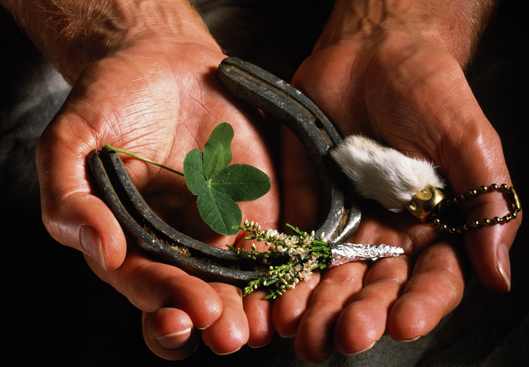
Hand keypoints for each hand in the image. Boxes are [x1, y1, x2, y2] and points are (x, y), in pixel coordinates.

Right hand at [36, 38, 279, 358]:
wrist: (165, 62)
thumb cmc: (112, 99)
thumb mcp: (72, 142)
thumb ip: (70, 198)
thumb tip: (102, 252)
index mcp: (129, 240)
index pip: (145, 287)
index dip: (162, 305)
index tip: (183, 314)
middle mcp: (176, 244)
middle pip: (196, 295)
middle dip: (213, 317)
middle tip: (228, 332)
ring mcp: (219, 228)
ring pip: (239, 281)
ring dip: (254, 306)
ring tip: (265, 324)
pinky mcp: (255, 207)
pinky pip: (273, 243)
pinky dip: (285, 266)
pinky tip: (294, 282)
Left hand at [271, 1, 520, 362]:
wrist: (371, 53)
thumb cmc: (429, 90)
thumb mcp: (469, 141)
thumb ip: (485, 205)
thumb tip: (498, 275)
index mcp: (435, 228)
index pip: (433, 281)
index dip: (422, 305)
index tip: (405, 323)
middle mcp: (390, 236)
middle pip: (377, 289)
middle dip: (362, 315)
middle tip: (346, 337)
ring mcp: (346, 224)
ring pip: (334, 279)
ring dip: (320, 308)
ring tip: (306, 332)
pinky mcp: (308, 207)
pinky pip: (296, 246)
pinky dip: (288, 273)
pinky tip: (279, 299)